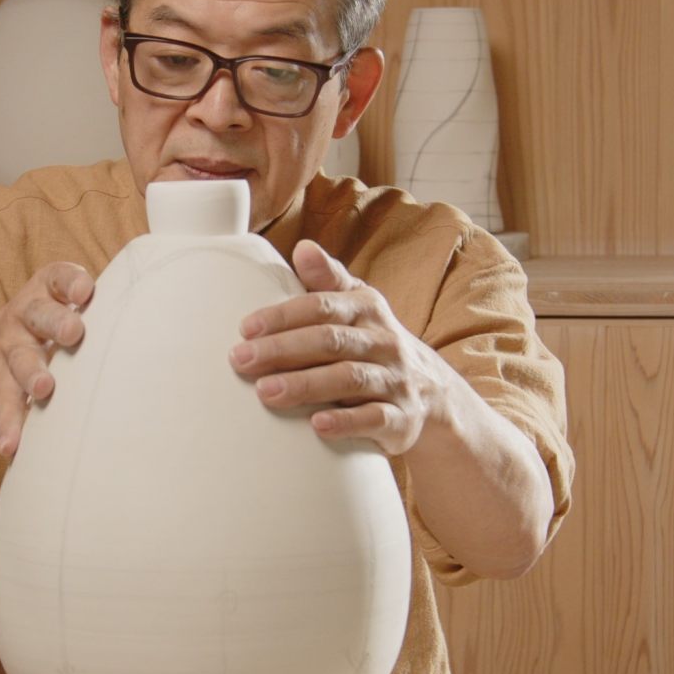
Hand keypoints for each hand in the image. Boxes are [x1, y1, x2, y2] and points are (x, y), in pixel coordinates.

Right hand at [0, 261, 93, 456]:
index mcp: (47, 291)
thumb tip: (164, 322)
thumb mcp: (63, 307)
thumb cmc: (48, 326)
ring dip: (31, 373)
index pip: (58, 277)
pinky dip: (10, 424)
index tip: (85, 292)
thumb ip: (101, 309)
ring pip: (19, 359)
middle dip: (56, 322)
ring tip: (43, 389)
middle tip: (74, 333)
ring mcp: (8, 347)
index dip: (71, 281)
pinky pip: (3, 401)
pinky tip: (13, 446)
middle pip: (39, 314)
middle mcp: (25, 315)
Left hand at [228, 239, 450, 454]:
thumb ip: (329, 280)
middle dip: (283, 349)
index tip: (246, 328)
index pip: (322, 307)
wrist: (432, 393)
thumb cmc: (374, 343)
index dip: (284, 316)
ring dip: (306, 384)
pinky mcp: (402, 419)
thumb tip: (303, 247)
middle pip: (331, 341)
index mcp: (368, 309)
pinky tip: (317, 425)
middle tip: (241, 360)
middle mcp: (384, 342)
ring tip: (266, 392)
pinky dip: (347, 422)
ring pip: (350, 379)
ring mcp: (395, 381)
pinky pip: (376, 419)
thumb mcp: (358, 306)